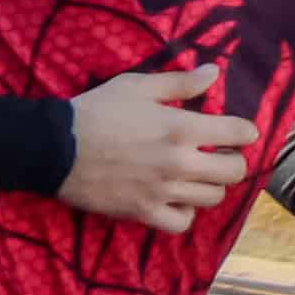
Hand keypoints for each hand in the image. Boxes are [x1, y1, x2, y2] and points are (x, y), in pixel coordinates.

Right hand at [60, 63, 243, 227]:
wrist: (50, 147)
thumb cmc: (95, 112)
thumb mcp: (137, 86)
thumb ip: (180, 82)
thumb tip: (215, 72)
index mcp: (182, 128)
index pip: (241, 133)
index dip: (244, 131)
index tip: (233, 131)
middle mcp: (178, 162)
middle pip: (235, 171)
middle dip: (233, 161)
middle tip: (217, 155)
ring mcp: (161, 191)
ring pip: (213, 198)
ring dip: (209, 186)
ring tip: (195, 178)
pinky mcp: (141, 211)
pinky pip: (182, 222)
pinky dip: (185, 213)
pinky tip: (175, 200)